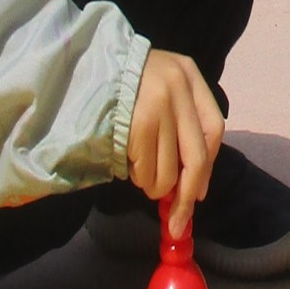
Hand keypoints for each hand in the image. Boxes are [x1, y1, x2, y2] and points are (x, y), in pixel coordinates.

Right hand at [126, 49, 222, 237]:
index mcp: (188, 74)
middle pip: (197, 157)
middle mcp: (178, 87)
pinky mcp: (138, 123)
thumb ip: (179, 121)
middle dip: (187, 196)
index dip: (208, 166)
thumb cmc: (118, 83)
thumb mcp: (158, 85)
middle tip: (178, 221)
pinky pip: (147, 170)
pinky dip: (139, 178)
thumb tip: (192, 186)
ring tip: (140, 172)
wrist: (76, 66)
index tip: (198, 193)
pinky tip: (129, 165)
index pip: (213, 128)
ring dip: (155, 185)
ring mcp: (158, 105)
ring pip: (170, 171)